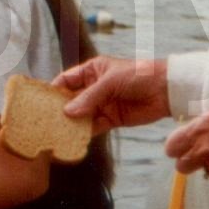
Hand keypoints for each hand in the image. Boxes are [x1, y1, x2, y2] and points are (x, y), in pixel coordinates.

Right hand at [53, 55, 170, 134]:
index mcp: (92, 71)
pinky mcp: (112, 119)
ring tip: (57, 132)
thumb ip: (89, 97)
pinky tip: (76, 137)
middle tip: (46, 121)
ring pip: (81, 115)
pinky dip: (86, 132)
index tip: (40, 102)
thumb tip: (68, 111)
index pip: (66, 80)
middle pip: (71, 100)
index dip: (54, 90)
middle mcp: (94, 87)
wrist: (167, 89)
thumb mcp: (111, 81)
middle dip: (60, 110)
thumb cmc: (139, 75)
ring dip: (72, 123)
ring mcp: (103, 104)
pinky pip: (95, 126)